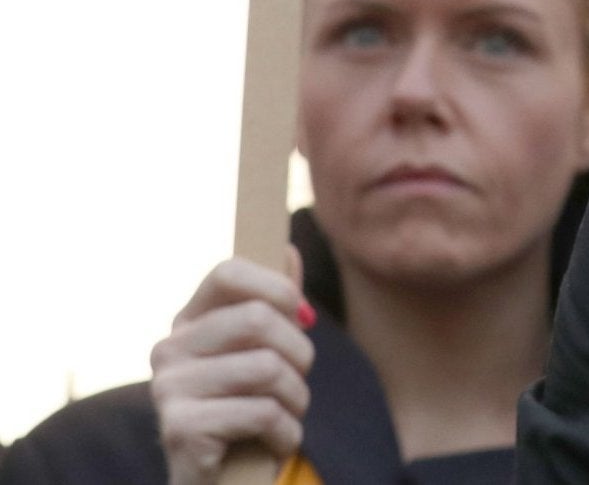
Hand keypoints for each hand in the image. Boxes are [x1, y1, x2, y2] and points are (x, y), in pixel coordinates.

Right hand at [150, 251, 314, 484]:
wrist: (222, 484)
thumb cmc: (249, 410)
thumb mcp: (265, 351)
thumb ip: (275, 302)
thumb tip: (288, 249)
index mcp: (187, 322)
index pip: (228, 271)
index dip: (276, 285)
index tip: (299, 313)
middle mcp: (167, 350)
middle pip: (258, 318)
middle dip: (299, 353)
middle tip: (295, 381)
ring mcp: (167, 389)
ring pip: (268, 367)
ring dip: (296, 398)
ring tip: (283, 416)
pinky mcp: (180, 428)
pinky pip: (262, 412)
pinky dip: (286, 432)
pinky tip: (273, 442)